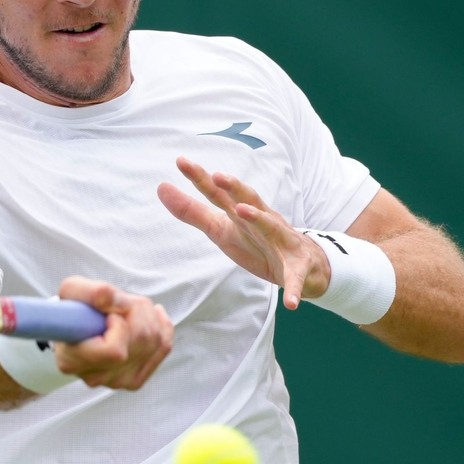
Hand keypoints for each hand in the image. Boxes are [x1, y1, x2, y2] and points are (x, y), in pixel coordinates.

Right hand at [54, 276, 172, 389]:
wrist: (77, 326)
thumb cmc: (74, 309)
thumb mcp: (72, 290)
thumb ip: (93, 292)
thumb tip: (119, 302)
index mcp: (73, 360)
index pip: (115, 350)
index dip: (119, 325)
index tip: (109, 313)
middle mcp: (95, 377)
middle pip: (140, 341)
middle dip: (137, 311)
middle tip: (122, 302)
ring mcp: (116, 382)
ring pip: (154, 342)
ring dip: (148, 315)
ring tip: (130, 308)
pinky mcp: (134, 380)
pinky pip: (163, 348)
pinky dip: (162, 327)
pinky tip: (153, 316)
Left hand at [157, 156, 330, 309]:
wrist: (303, 264)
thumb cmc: (255, 241)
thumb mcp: (220, 227)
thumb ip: (192, 210)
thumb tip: (161, 187)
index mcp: (241, 214)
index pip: (219, 193)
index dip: (201, 178)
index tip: (181, 161)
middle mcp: (263, 221)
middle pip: (249, 200)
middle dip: (235, 188)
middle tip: (218, 176)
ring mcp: (282, 242)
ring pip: (272, 227)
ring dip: (258, 219)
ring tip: (243, 211)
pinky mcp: (297, 268)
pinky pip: (296, 278)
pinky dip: (294, 289)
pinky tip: (291, 302)